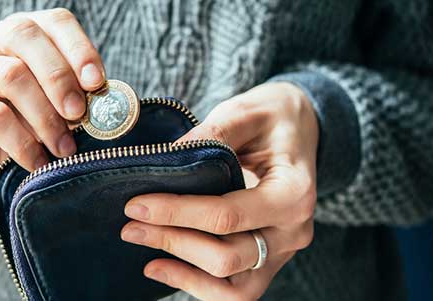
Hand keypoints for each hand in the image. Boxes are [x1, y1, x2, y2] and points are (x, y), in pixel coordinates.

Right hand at [0, 8, 103, 205]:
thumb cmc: (23, 133)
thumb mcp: (54, 112)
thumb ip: (76, 99)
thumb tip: (107, 102)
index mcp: (20, 35)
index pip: (54, 22)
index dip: (79, 48)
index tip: (97, 82)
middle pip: (25, 35)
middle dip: (59, 76)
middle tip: (79, 114)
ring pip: (9, 74)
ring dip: (44, 115)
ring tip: (64, 148)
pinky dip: (21, 141)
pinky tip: (37, 162)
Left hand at [120, 82, 318, 300]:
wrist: (300, 128)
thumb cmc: (273, 118)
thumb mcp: (245, 113)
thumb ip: (210, 135)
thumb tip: (163, 161)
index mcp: (294, 193)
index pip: (227, 216)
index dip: (177, 213)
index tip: (136, 204)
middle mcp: (293, 231)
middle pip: (226, 257)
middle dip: (173, 242)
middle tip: (131, 225)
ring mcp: (282, 252)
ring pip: (232, 289)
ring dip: (183, 271)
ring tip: (145, 251)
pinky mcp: (268, 261)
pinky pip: (235, 291)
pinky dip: (197, 284)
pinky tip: (162, 266)